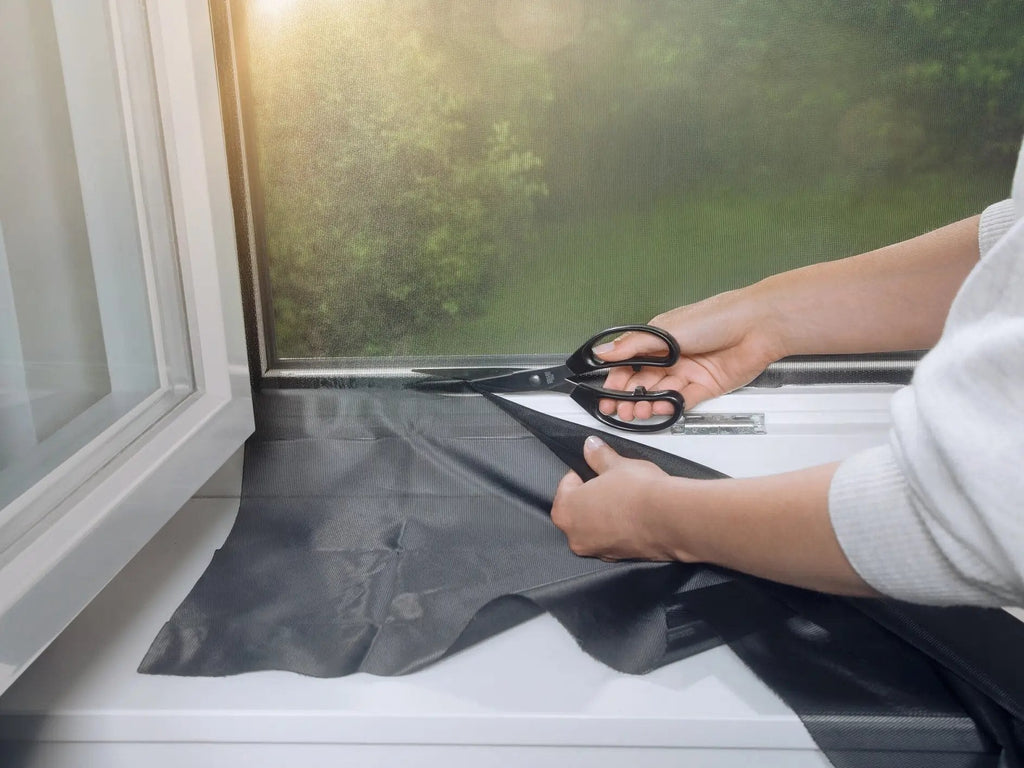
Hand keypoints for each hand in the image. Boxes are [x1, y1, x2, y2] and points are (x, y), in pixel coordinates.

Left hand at [550, 436, 685, 561]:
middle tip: (612, 484)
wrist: (669, 519)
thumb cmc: (638, 492)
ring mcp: (596, 550)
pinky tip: (634, 518)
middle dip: (592, 497)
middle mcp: (575, 536)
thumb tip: (590, 446)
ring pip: (595, 527)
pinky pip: (612, 539)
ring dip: (605, 515)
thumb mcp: (616, 465)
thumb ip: (598, 456)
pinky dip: (619, 530)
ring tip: (626, 500)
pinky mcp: (617, 558)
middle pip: (578, 509)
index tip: (598, 470)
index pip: (567, 485)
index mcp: (565, 510)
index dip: (584, 473)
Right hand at [596, 287, 783, 420]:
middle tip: (618, 409)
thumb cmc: (716, 317)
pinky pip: (682, 400)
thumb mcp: (665, 330)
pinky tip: (660, 408)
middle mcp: (673, 356)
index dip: (617, 379)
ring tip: (638, 410)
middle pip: (643, 381)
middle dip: (628, 396)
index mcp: (660, 339)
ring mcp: (689, 372)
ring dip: (647, 403)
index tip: (607, 393)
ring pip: (660, 393)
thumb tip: (604, 351)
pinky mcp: (705, 386)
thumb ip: (633, 345)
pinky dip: (670, 406)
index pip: (630, 363)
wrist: (757, 326)